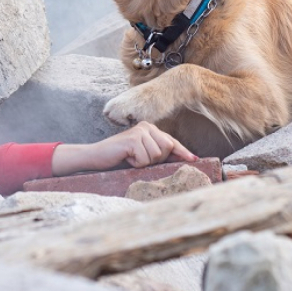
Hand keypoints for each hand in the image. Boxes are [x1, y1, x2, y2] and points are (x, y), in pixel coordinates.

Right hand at [51, 122, 197, 175]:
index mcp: (150, 128)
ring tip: (131, 159)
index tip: (195, 160)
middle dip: (157, 160)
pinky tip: (126, 158)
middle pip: (167, 148)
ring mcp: (140, 131)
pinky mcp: (133, 139)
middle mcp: (147, 126)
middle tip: (138, 160)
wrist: (96, 157)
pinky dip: (136, 164)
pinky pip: (145, 159)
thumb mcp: (143, 156)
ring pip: (157, 155)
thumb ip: (160, 155)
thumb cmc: (120, 159)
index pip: (171, 141)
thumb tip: (184, 159)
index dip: (183, 152)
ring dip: (144, 163)